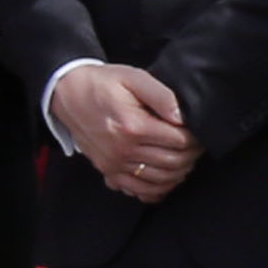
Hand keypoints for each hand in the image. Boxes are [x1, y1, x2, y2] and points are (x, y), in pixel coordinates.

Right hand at [54, 61, 196, 201]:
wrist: (68, 94)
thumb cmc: (102, 84)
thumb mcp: (133, 77)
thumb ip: (161, 95)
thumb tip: (182, 116)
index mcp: (133, 127)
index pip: (179, 142)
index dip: (195, 138)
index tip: (199, 132)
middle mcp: (123, 151)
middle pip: (173, 163)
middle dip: (192, 156)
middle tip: (197, 145)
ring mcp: (114, 165)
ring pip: (160, 180)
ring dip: (179, 172)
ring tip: (185, 158)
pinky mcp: (108, 172)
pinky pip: (139, 191)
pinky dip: (158, 189)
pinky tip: (166, 178)